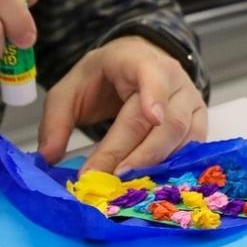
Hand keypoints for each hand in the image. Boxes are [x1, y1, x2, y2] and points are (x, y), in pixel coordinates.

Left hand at [38, 36, 205, 172]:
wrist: (132, 66)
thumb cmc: (101, 79)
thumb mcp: (70, 90)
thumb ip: (56, 120)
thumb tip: (48, 157)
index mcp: (138, 61)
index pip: (150, 75)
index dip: (153, 94)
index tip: (151, 115)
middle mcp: (173, 79)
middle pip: (164, 120)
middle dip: (137, 153)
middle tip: (111, 178)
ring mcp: (190, 101)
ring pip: (181, 138)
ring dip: (154, 165)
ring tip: (127, 186)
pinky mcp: (199, 122)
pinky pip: (191, 149)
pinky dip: (171, 169)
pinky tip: (150, 184)